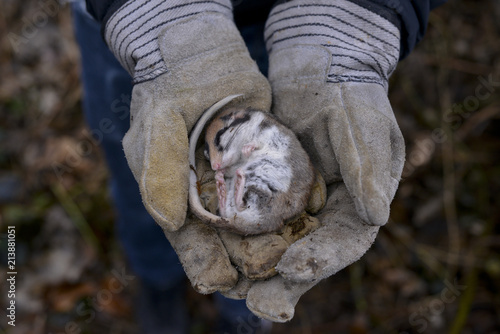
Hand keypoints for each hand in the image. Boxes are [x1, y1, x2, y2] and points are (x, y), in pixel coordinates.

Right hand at [104, 1, 270, 292]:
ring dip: (273, 242)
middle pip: (228, 239)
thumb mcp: (158, 125)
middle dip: (244, 262)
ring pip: (258, 219)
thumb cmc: (169, 91)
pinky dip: (293, 204)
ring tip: (290, 265)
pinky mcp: (266, 160)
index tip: (221, 284)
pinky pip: (281, 187)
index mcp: (178, 197)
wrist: (199, 55)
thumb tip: (168, 220)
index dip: (203, 263)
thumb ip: (159, 169)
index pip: (190, 240)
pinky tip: (310, 218)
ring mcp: (239, 180)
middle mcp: (210, 196)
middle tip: (262, 285)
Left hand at [243, 0, 405, 320]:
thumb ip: (368, 167)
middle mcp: (332, 209)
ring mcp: (300, 202)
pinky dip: (242, 240)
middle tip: (261, 305)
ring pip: (282, 244)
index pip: (348, 239)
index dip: (324, 258)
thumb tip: (378, 216)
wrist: (317, 70)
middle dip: (288, 281)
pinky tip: (221, 257)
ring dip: (261, 272)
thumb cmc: (346, 93)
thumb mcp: (361, 123)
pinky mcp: (271, 191)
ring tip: (235, 294)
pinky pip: (258, 220)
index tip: (294, 268)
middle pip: (312, 253)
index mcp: (362, 199)